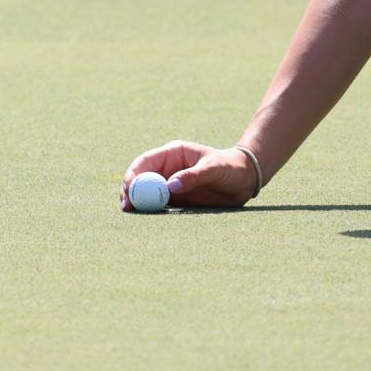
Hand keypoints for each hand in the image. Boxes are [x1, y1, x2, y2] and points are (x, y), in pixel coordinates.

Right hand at [122, 140, 259, 210]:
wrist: (244, 180)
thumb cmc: (230, 168)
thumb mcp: (213, 169)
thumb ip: (192, 177)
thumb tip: (169, 187)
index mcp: (173, 153)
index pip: (146, 162)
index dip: (134, 174)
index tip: (129, 187)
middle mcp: (167, 168)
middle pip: (141, 178)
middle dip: (131, 190)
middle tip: (126, 205)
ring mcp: (169, 184)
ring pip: (146, 193)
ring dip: (137, 202)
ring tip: (130, 212)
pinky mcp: (176, 199)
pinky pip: (157, 205)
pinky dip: (149, 210)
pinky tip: (144, 217)